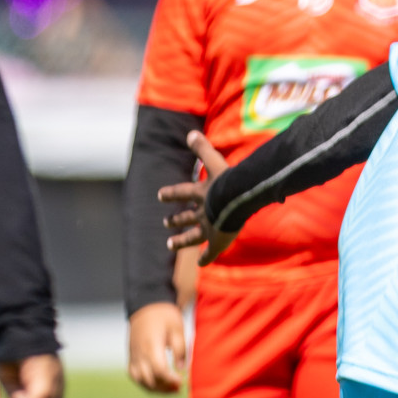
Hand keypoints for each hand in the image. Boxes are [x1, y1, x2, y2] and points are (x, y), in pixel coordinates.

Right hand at [126, 302, 185, 392]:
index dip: (170, 379)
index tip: (182, 382)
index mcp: (151, 346)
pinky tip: (159, 384)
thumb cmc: (165, 316)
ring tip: (172, 390)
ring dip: (156, 389)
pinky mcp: (131, 357)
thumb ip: (180, 349)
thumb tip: (181, 369)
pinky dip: (146, 384)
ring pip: (141, 381)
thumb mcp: (178, 328)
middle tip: (179, 389)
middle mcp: (139, 354)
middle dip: (164, 388)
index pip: (159, 370)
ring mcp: (133, 357)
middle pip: (149, 379)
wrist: (146, 306)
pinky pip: (135, 377)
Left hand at [158, 131, 236, 265]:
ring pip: (192, 236)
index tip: (159, 195)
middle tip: (166, 223)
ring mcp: (209, 228)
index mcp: (201, 193)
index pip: (182, 192)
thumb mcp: (215, 162)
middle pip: (185, 216)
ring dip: (181, 240)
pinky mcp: (218, 241)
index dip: (171, 193)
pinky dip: (205, 258)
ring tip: (169, 245)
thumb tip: (190, 132)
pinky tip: (201, 264)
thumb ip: (203, 148)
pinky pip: (210, 252)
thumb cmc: (229, 181)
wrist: (237, 200)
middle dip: (175, 219)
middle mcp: (202, 211)